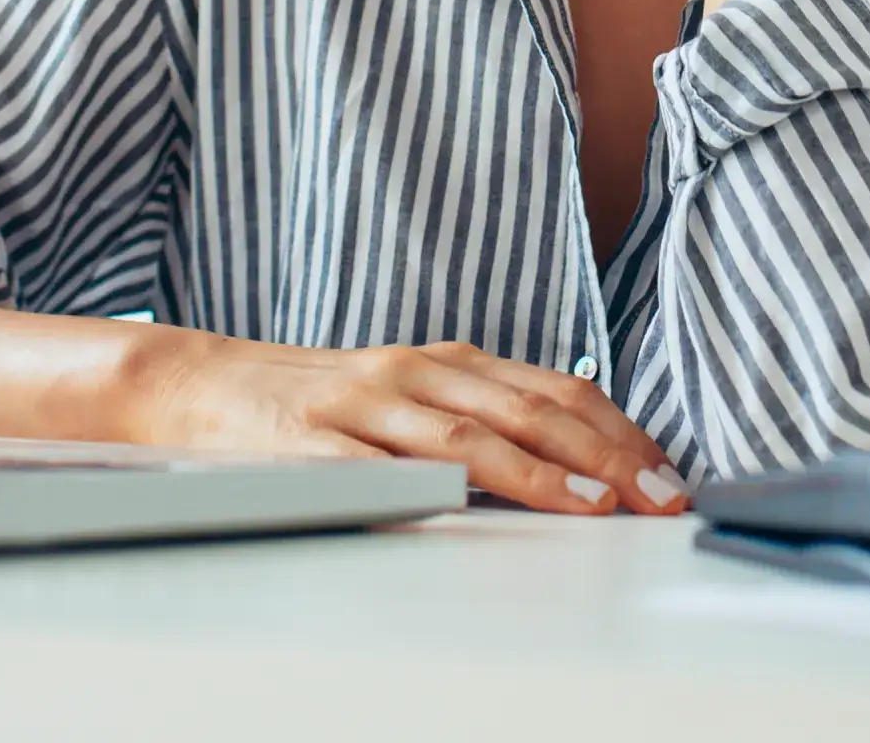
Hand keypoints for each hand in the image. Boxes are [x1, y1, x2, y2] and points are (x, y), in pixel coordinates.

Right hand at [133, 332, 689, 515]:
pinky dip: (429, 485)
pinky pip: (377, 467)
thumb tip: (576, 464)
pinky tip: (469, 507)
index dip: (618, 431)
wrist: (200, 384)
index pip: (553, 391)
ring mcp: (364, 405)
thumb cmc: (318, 404)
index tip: (668, 474)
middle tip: (661, 496)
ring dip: (540, 473)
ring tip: (596, 505)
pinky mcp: (311, 444)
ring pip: (466, 436)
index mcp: (447, 362)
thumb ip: (479, 420)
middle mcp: (415, 373)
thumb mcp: (409, 398)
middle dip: (605, 456)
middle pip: (527, 410)